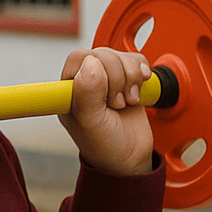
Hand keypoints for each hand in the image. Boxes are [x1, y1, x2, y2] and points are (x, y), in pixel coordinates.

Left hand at [57, 48, 154, 175]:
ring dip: (131, 78)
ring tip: (127, 101)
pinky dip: (142, 73)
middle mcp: (86, 80)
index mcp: (69, 89)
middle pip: (103, 54)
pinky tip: (138, 92)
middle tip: (117, 103)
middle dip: (117, 78)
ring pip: (121, 56)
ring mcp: (108, 78)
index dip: (96, 71)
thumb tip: (91, 64)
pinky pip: (136, 60)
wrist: (130, 157)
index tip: (104, 96)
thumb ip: (87, 95)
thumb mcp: (91, 124)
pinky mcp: (128, 78)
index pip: (79, 57)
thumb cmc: (104, 145)